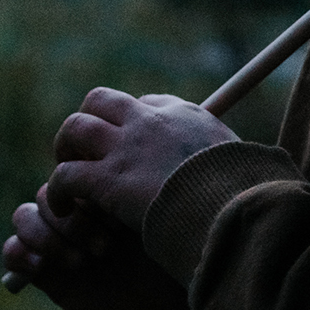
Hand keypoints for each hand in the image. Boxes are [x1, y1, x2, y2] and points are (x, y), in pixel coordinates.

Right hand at [3, 185, 199, 309]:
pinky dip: (19, 255)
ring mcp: (57, 238)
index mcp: (104, 190)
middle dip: (74, 219)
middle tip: (109, 245)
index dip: (88, 192)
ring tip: (82, 262)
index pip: (73, 171)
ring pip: (25, 216)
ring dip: (48, 237)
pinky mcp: (41, 269)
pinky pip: (12, 250)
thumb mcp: (160, 229)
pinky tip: (41, 268)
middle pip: (48, 193)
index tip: (123, 221)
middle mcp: (77, 210)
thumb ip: (133, 199)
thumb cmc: (170, 267)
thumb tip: (114, 176)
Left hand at [45, 87, 235, 232]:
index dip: (131, 123)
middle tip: (85, 152)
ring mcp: (127, 147)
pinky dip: (58, 191)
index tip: (131, 147)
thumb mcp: (245, 160)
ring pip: (75, 127)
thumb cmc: (246, 192)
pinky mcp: (109, 178)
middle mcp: (151, 122)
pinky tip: (63, 209)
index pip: (146, 103)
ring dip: (65, 148)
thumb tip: (250, 168)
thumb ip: (231, 157)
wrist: (233, 207)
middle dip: (88, 122)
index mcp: (185, 114)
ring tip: (67, 177)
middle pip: (101, 101)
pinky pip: (66, 174)